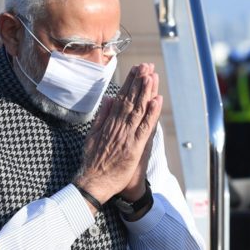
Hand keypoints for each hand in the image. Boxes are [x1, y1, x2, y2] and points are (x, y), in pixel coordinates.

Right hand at [76, 64, 160, 204]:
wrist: (93, 183)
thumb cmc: (93, 162)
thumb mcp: (92, 135)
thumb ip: (101, 117)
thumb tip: (108, 98)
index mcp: (109, 123)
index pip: (121, 98)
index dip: (130, 83)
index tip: (137, 70)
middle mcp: (118, 127)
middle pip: (131, 100)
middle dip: (139, 82)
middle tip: (147, 66)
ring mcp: (126, 136)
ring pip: (138, 110)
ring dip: (146, 92)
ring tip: (152, 75)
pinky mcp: (133, 148)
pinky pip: (144, 128)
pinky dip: (151, 114)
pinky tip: (156, 100)